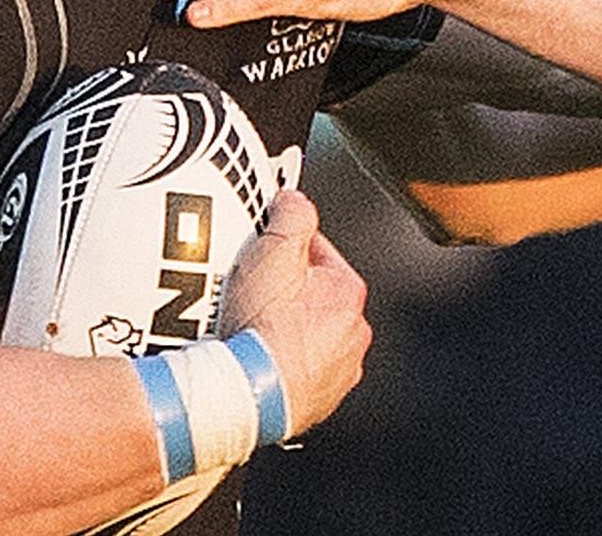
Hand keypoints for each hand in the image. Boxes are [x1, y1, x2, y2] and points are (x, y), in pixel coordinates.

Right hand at [217, 191, 370, 439]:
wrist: (249, 394)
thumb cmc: (263, 329)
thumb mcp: (273, 252)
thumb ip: (291, 215)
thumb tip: (297, 200)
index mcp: (348, 292)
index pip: (319, 253)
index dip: (286, 249)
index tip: (266, 254)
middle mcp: (353, 333)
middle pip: (315, 296)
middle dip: (288, 292)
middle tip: (255, 295)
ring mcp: (339, 371)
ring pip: (310, 336)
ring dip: (288, 331)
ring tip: (255, 331)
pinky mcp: (320, 401)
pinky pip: (301, 372)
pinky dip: (284, 366)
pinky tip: (260, 362)